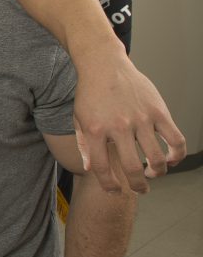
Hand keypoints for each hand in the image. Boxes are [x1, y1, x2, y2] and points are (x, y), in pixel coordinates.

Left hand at [73, 53, 184, 192]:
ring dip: (157, 172)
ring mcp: (141, 119)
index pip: (102, 168)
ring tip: (153, 173)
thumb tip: (90, 169)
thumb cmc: (90, 93)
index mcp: (96, 130)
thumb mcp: (79, 119)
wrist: (104, 65)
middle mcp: (119, 127)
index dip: (109, 186)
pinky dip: (177, 154)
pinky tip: (171, 159)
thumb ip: (84, 145)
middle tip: (140, 189)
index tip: (114, 192)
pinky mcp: (159, 111)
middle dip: (138, 186)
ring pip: (157, 157)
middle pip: (132, 168)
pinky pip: (175, 138)